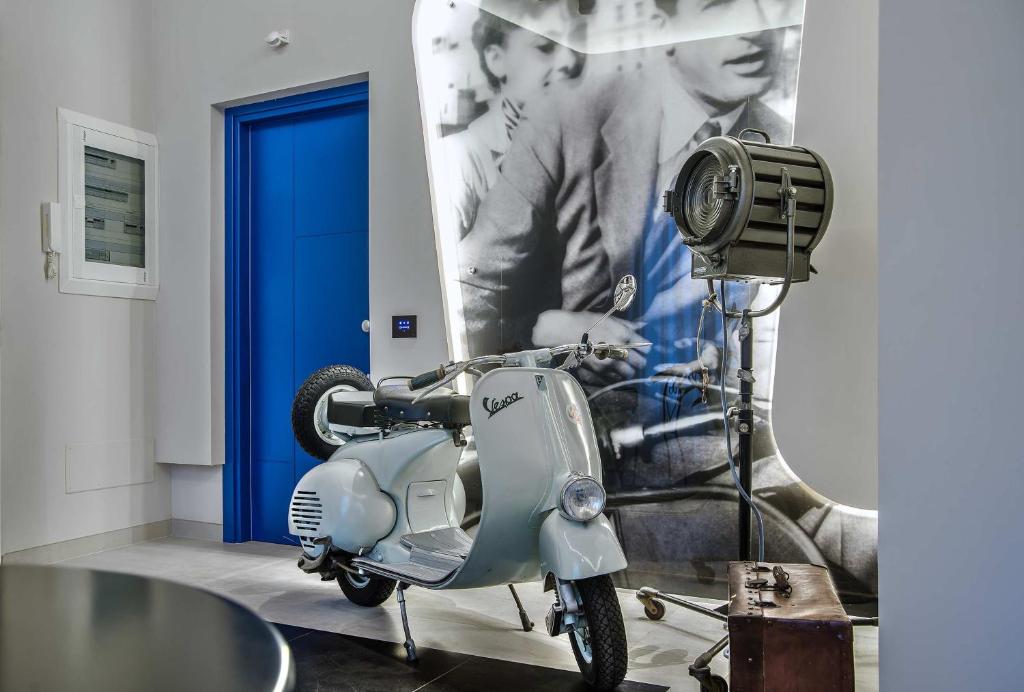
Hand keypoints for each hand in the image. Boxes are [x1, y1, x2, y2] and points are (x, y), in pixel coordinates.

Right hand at [532, 309, 648, 384]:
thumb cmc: (585, 323)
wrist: (562, 333)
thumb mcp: (607, 318)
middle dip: (638, 361)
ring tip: (622, 365)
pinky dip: (616, 376)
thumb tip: (643, 325)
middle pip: (641, 363)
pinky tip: (612, 370)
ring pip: (629, 373)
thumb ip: (627, 324)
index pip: (646, 348)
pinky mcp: (600, 372)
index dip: (644, 349)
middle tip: (633, 359)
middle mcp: (619, 350)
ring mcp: (610, 363)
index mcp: (623, 335)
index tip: (640, 349)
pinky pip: (616, 379)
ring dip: (628, 370)